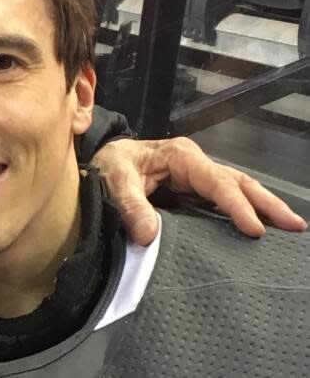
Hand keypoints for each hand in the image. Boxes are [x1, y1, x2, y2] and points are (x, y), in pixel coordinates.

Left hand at [92, 136, 306, 245]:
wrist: (101, 161)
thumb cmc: (110, 166)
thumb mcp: (114, 180)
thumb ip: (129, 204)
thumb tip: (148, 234)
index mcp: (181, 157)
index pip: (216, 182)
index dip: (236, 205)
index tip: (254, 229)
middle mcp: (196, 164)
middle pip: (238, 182)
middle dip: (267, 203)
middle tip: (295, 225)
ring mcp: (198, 177)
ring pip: (238, 189)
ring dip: (264, 207)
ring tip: (291, 228)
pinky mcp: (195, 191)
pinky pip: (226, 200)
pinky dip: (246, 212)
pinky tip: (262, 228)